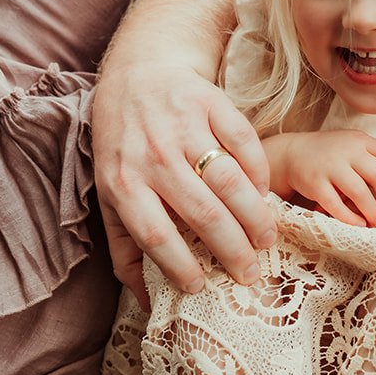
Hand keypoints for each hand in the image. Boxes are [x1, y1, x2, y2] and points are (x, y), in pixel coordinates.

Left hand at [93, 40, 274, 307]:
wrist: (138, 74)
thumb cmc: (124, 145)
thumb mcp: (110, 194)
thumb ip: (124, 247)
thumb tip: (147, 300)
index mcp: (123, 183)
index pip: (156, 236)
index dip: (180, 267)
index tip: (201, 287)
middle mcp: (153, 156)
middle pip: (203, 214)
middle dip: (233, 251)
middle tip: (250, 273)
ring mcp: (184, 127)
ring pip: (230, 181)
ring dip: (254, 216)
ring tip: (266, 239)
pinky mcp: (211, 103)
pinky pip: (245, 144)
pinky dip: (260, 173)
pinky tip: (264, 194)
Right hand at [270, 130, 375, 226]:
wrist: (292, 153)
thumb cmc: (332, 153)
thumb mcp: (354, 145)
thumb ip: (375, 156)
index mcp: (362, 141)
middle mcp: (348, 150)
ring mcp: (330, 166)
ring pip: (360, 193)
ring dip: (372, 212)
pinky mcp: (314, 183)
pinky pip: (336, 205)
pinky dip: (350, 218)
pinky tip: (358, 224)